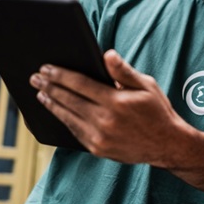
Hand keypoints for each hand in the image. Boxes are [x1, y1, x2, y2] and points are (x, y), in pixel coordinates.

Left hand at [30, 50, 194, 164]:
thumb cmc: (157, 111)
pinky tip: (56, 111)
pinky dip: (63, 119)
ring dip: (51, 104)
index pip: (80, 84)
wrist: (168, 145)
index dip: (60, 75)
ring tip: (40, 94)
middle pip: (69, 100)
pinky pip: (74, 131)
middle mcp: (106, 120)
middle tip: (35, 78)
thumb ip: (124, 71)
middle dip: (49, 87)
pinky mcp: (97, 149)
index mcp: (117, 101)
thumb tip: (107, 55)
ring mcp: (100, 137)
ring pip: (68, 117)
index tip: (46, 68)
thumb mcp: (146, 86)